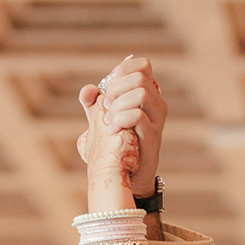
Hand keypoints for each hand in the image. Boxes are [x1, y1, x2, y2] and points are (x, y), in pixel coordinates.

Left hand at [77, 55, 167, 212]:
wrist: (127, 178)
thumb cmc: (116, 148)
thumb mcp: (101, 122)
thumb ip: (93, 104)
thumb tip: (88, 90)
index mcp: (147, 95)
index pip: (142, 66)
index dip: (122, 70)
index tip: (107, 88)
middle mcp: (157, 104)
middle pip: (140, 76)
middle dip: (116, 88)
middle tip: (105, 106)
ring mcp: (157, 120)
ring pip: (141, 93)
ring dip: (118, 104)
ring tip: (108, 121)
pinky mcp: (153, 137)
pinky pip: (138, 116)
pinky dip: (120, 119)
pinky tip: (112, 131)